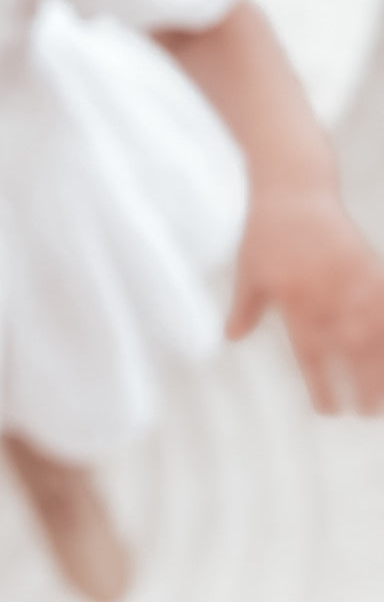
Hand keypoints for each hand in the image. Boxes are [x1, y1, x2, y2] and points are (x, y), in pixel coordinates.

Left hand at [226, 189, 383, 413]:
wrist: (294, 188)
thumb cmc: (266, 231)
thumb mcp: (249, 270)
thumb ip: (245, 307)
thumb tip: (231, 338)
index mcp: (295, 302)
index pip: (312, 356)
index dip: (322, 386)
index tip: (329, 411)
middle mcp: (328, 296)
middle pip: (352, 352)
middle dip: (362, 386)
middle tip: (366, 412)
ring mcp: (353, 280)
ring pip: (378, 333)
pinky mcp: (371, 265)